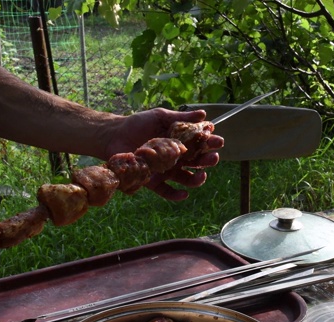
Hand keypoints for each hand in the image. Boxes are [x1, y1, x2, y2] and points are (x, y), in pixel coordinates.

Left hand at [104, 107, 223, 200]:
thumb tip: (204, 115)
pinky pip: (167, 191)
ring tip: (201, 176)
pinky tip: (184, 194)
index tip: (218, 140)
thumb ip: (181, 117)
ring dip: (197, 180)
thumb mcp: (161, 117)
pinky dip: (176, 195)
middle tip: (213, 157)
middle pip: (198, 162)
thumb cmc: (139, 124)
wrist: (115, 135)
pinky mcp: (154, 181)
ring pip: (187, 179)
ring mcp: (167, 170)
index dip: (211, 143)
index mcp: (181, 142)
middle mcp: (177, 158)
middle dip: (208, 160)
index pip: (201, 144)